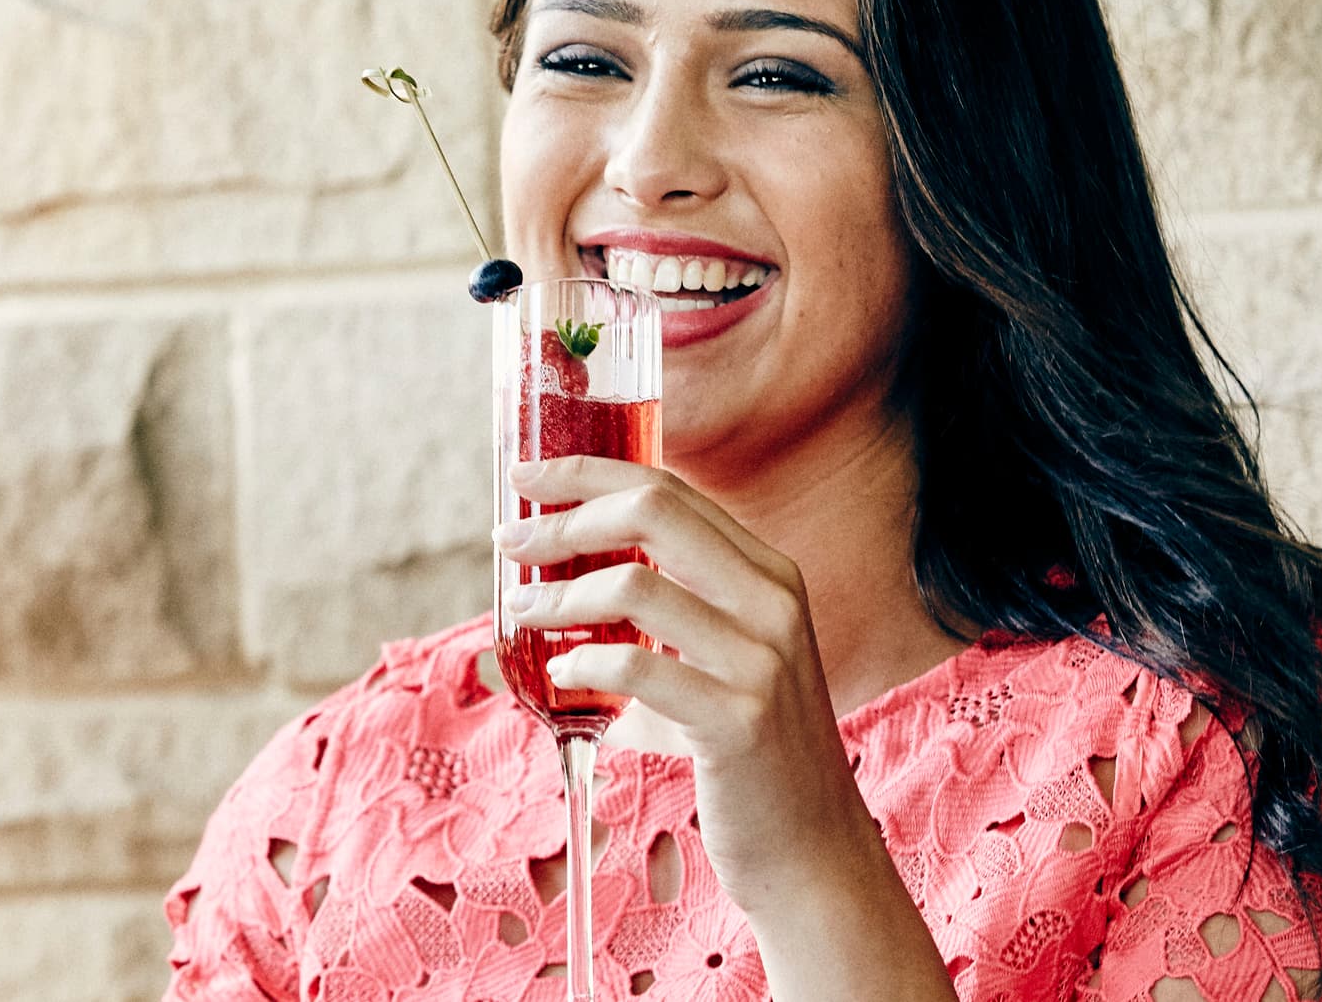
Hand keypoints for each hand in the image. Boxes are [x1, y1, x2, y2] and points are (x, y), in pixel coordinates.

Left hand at [497, 456, 875, 913]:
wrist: (812, 848)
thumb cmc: (746, 752)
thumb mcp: (720, 659)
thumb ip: (662, 615)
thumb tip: (550, 587)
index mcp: (769, 573)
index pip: (670, 489)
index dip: (588, 473)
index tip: (526, 476)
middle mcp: (774, 601)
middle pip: (653, 512)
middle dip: (565, 516)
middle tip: (509, 538)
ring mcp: (763, 659)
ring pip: (635, 586)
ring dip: (560, 596)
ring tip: (523, 612)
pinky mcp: (739, 719)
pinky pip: (638, 668)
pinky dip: (584, 665)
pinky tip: (561, 675)